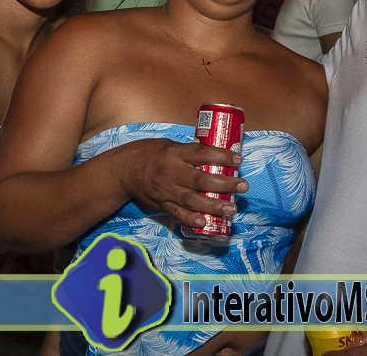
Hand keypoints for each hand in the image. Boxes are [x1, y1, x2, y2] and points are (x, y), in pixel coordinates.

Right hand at [119, 139, 248, 228]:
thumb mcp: (169, 145)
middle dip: (224, 184)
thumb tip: (217, 158)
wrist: (123, 171)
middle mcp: (170, 172)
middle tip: (242, 186)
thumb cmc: (149, 154)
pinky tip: (206, 222)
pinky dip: (191, 218)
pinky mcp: (161, 204)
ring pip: (192, 200)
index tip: (238, 160)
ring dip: (213, 205)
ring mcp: (166, 190)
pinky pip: (178, 213)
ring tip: (231, 209)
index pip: (201, 153)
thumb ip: (190, 153)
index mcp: (174, 153)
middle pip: (201, 179)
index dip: (221, 156)